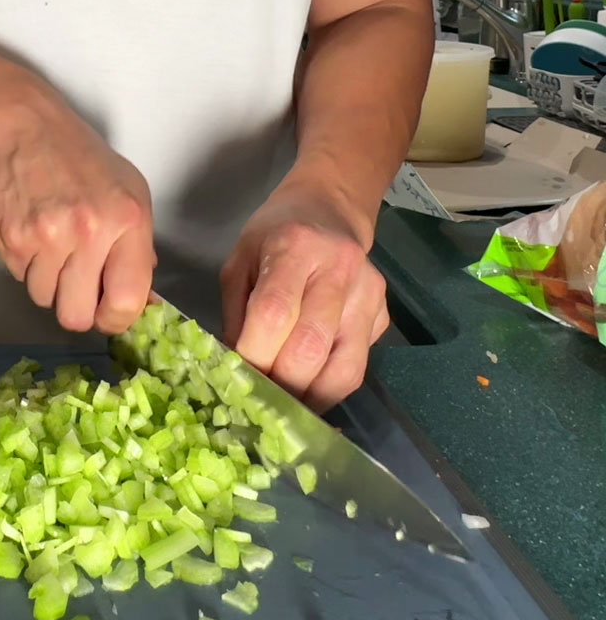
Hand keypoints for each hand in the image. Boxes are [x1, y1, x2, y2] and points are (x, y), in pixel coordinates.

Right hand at [0, 103, 154, 334]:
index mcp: (126, 221)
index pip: (125, 302)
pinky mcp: (9, 238)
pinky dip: (27, 265)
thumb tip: (140, 301)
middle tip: (78, 285)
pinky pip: (19, 278)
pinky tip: (34, 233)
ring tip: (54, 247)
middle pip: (76, 316)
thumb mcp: (131, 191)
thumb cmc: (85, 160)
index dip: (116, 319)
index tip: (110, 310)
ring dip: (50, 284)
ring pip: (44, 299)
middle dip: (78, 307)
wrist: (27, 128)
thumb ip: (140, 248)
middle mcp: (86, 231)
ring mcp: (43, 236)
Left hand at [219, 182, 388, 410]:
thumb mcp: (240, 261)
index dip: (255, 355)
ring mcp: (368, 294)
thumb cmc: (275, 236)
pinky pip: (357, 367)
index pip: (275, 312)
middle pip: (311, 347)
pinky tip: (308, 387)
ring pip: (344, 369)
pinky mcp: (384, 315)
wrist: (329, 210)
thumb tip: (235, 373)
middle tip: (258, 402)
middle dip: (281, 385)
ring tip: (285, 409)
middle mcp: (339, 269)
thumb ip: (237, 315)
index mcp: (294, 246)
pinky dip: (330, 387)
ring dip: (310, 399)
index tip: (237, 380)